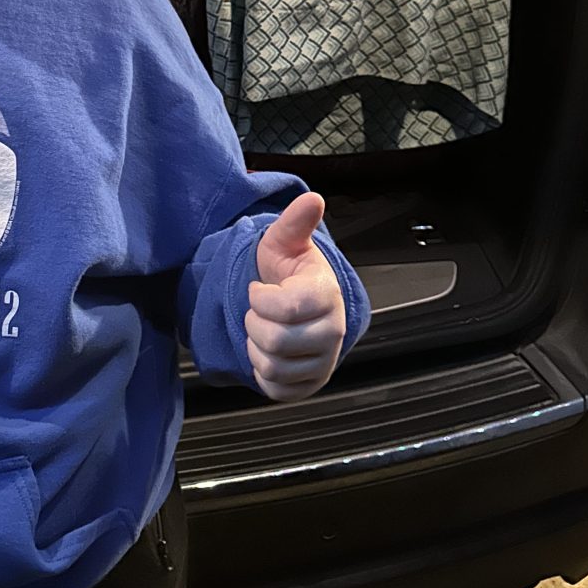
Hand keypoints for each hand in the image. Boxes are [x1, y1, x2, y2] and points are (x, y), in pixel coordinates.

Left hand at [246, 192, 345, 402]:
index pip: (288, 308)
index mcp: (327, 295)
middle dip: (254, 323)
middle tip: (258, 310)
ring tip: (262, 329)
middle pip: (277, 341)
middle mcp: (333, 332)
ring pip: (274, 367)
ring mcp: (324, 362)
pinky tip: (267, 352)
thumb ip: (295, 223)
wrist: (296, 303)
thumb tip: (312, 198)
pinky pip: (277, 389)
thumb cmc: (288, 272)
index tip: (259, 288)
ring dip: (255, 347)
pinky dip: (262, 372)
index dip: (260, 298)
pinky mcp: (311, 384)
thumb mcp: (285, 243)